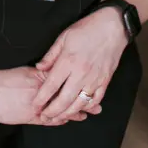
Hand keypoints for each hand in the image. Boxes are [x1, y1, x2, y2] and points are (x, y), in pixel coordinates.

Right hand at [0, 66, 100, 126]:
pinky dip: (58, 120)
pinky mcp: (29, 116)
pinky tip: (66, 120)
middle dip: (82, 101)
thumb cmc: (0, 81)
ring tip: (87, 114)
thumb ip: (36, 74)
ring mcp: (36, 105)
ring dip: (74, 112)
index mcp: (38, 77)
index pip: (64, 81)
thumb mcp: (21, 72)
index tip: (90, 85)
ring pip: (60, 109)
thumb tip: (48, 71)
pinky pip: (49, 120)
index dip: (78, 84)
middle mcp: (40, 91)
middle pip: (67, 96)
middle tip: (97, 105)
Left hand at [32, 7, 128, 121]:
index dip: (42, 97)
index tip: (35, 105)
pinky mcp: (105, 81)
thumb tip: (39, 68)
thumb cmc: (86, 29)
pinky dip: (87, 108)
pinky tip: (79, 111)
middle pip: (64, 99)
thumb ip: (50, 55)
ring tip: (58, 119)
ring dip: (68, 113)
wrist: (112, 27)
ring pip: (80, 103)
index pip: (52, 85)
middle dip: (53, 111)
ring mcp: (95, 79)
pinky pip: (95, 100)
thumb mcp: (63, 37)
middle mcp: (81, 73)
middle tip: (44, 118)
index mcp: (68, 61)